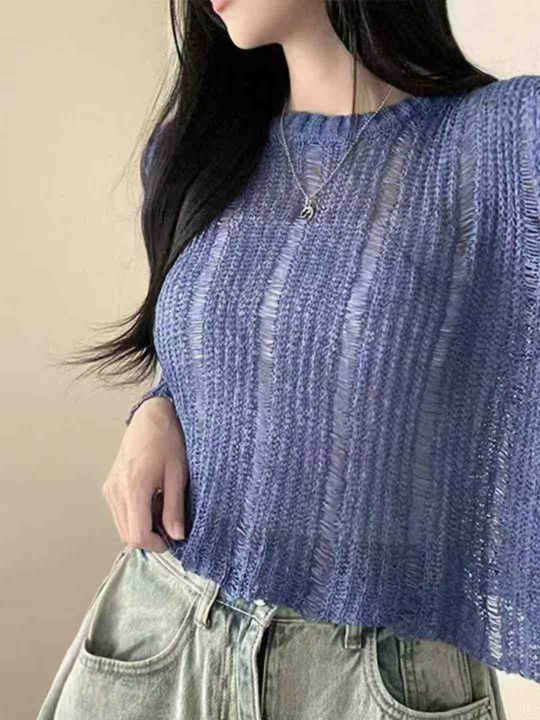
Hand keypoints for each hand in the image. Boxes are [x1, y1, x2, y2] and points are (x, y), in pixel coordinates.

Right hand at [102, 397, 187, 551]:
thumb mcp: (178, 474)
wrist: (151, 417)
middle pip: (127, 535)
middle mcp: (116, 491)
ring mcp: (110, 489)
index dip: (156, 544)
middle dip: (150, 538)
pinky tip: (152, 502)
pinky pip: (120, 513)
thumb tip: (176, 536)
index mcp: (134, 488)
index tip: (174, 539)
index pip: (137, 534)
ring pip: (122, 526)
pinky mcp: (109, 486)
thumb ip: (174, 508)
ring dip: (142, 528)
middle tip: (171, 526)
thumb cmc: (168, 441)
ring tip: (163, 510)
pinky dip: (135, 516)